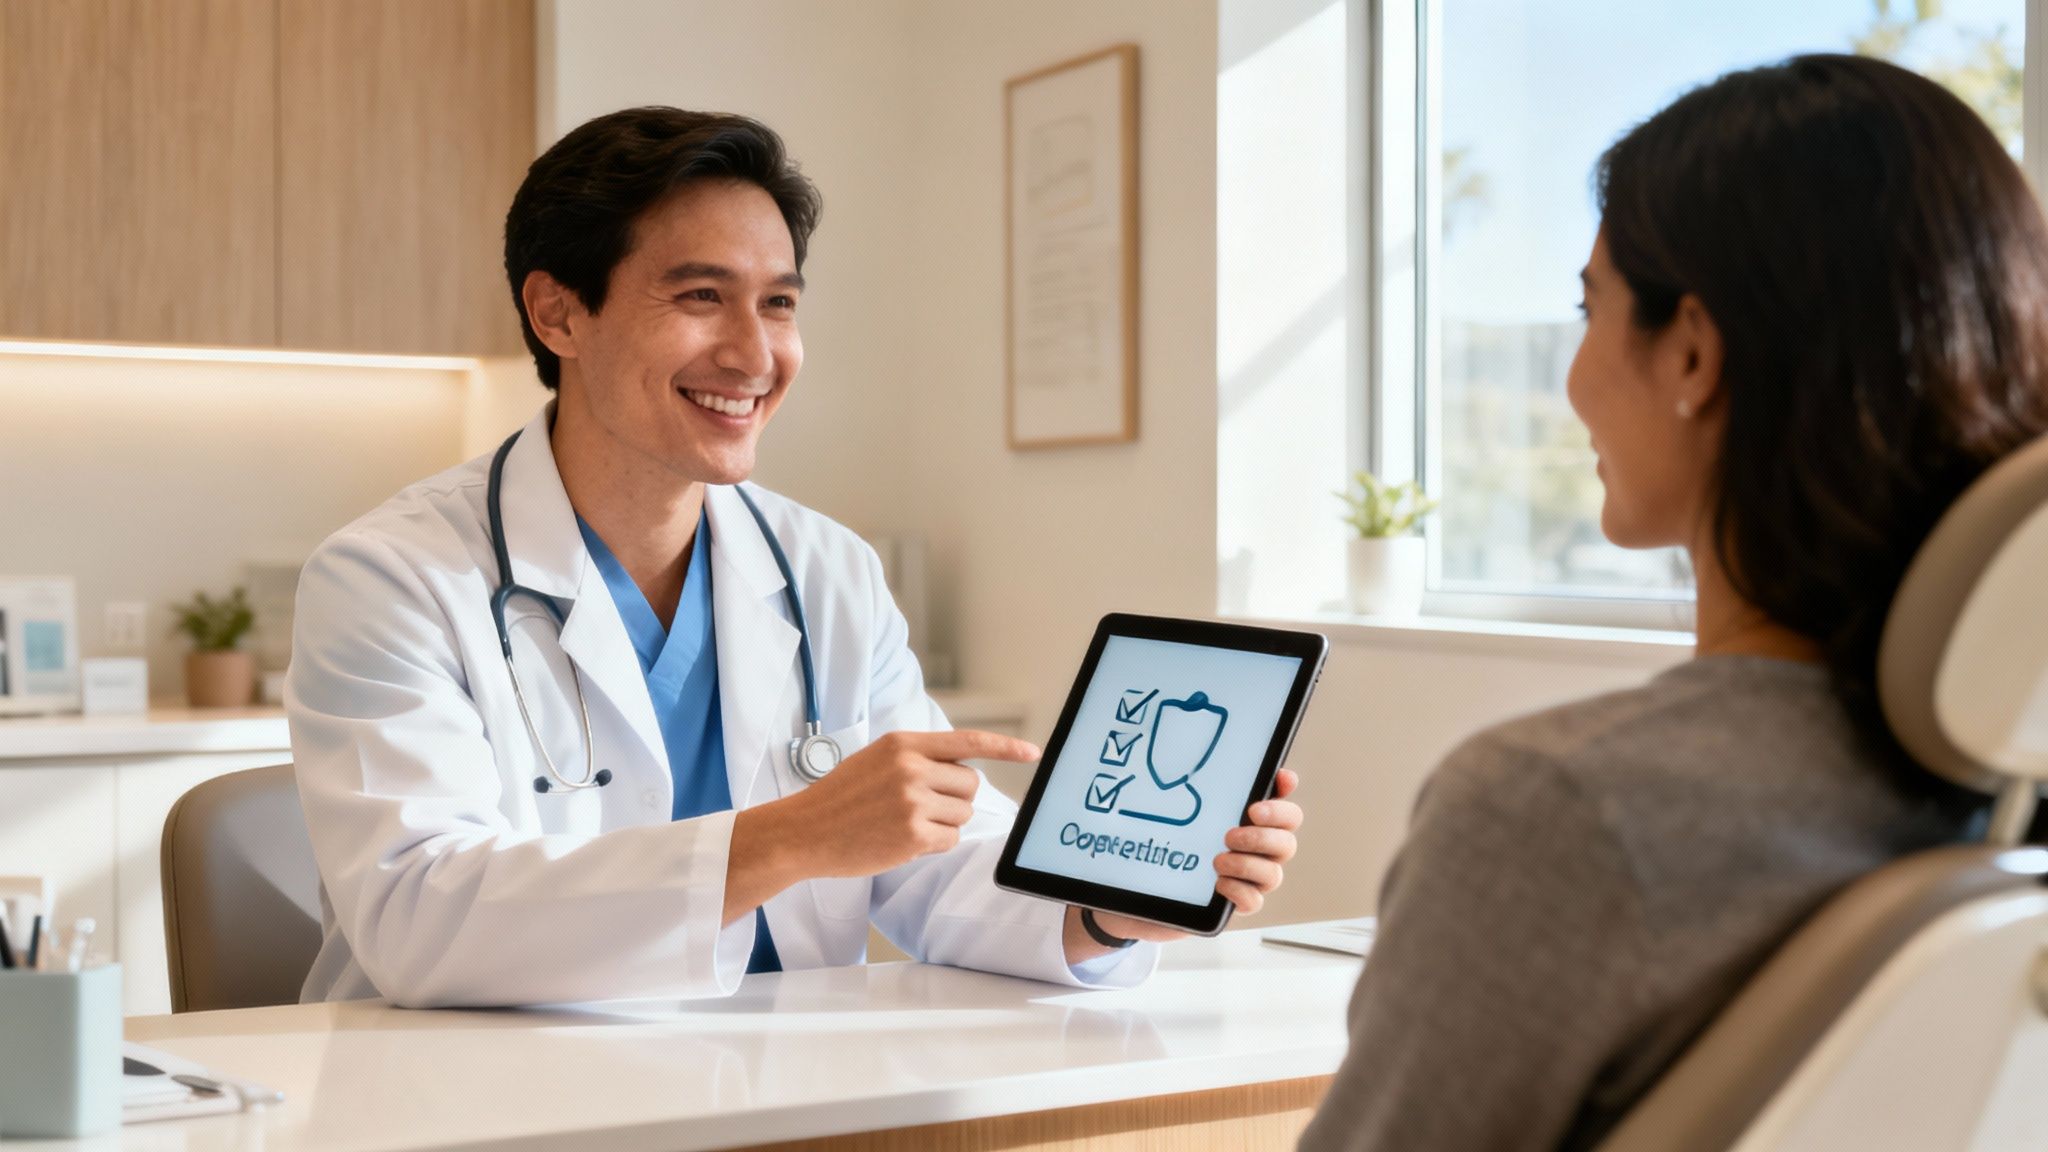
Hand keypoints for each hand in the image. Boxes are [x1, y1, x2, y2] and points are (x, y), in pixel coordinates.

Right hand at [726, 730, 1040, 920]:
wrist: (803, 831)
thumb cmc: (840, 798)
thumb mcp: (876, 759)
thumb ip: (916, 757)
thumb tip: (963, 767)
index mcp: (904, 743)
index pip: (968, 741)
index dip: (1006, 746)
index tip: (1033, 752)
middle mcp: (911, 768)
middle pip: (971, 784)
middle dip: (956, 797)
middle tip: (921, 806)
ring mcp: (913, 802)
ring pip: (963, 813)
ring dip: (944, 822)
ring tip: (905, 822)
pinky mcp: (912, 835)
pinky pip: (950, 840)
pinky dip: (934, 843)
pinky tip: (903, 840)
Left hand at [1065, 768, 1303, 956]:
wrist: (1137, 889)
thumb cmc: (1164, 842)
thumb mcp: (1173, 812)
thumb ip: (1189, 787)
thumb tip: (1186, 746)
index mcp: (1249, 823)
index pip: (1283, 807)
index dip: (1286, 793)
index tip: (1274, 786)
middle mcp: (1256, 851)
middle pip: (1286, 842)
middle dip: (1264, 836)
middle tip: (1230, 834)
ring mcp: (1247, 879)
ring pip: (1273, 874)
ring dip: (1247, 865)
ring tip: (1216, 861)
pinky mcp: (1233, 904)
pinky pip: (1254, 902)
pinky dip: (1239, 892)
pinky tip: (1218, 885)